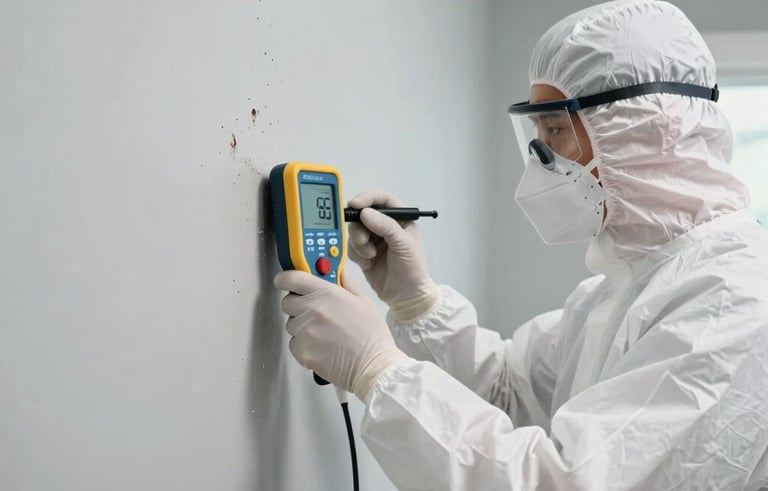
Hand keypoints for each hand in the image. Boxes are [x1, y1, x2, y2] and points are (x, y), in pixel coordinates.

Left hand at [274, 269, 406, 399]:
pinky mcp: (302, 351)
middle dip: (297, 306)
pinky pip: (294, 344)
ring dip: (301, 327)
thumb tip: (339, 273)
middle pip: (287, 302)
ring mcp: (305, 331)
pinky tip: (322, 347)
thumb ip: (346, 283)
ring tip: (324, 334)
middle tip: (314, 313)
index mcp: (326, 293)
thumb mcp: (363, 301)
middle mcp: (312, 310)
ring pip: (291, 324)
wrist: (373, 365)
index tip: (284, 281)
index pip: (292, 278)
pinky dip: (304, 346)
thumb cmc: (371, 336)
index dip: (285, 279)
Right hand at [347, 191, 439, 320]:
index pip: (381, 199)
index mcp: (399, 218)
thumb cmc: (412, 269)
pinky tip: (368, 263)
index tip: (355, 205)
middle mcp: (385, 226)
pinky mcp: (363, 253)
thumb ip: (386, 226)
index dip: (367, 198)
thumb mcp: (403, 244)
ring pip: (354, 231)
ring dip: (359, 243)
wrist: (405, 297)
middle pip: (362, 214)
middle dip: (360, 227)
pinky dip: (357, 254)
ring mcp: (373, 239)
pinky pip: (351, 246)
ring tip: (370, 256)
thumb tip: (365, 213)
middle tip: (364, 240)